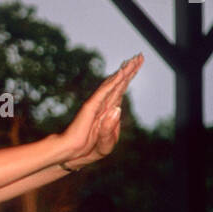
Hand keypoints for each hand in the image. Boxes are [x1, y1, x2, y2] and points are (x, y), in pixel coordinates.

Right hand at [59, 54, 143, 169]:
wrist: (73, 155)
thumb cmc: (89, 150)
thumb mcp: (106, 143)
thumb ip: (111, 128)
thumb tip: (117, 109)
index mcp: (109, 112)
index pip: (121, 90)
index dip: (130, 78)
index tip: (139, 65)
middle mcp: (104, 105)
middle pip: (120, 84)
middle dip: (130, 70)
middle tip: (140, 56)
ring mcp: (97, 104)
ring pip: (113, 85)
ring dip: (124, 72)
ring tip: (133, 60)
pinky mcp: (90, 107)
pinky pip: (104, 92)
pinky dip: (112, 82)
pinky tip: (120, 73)